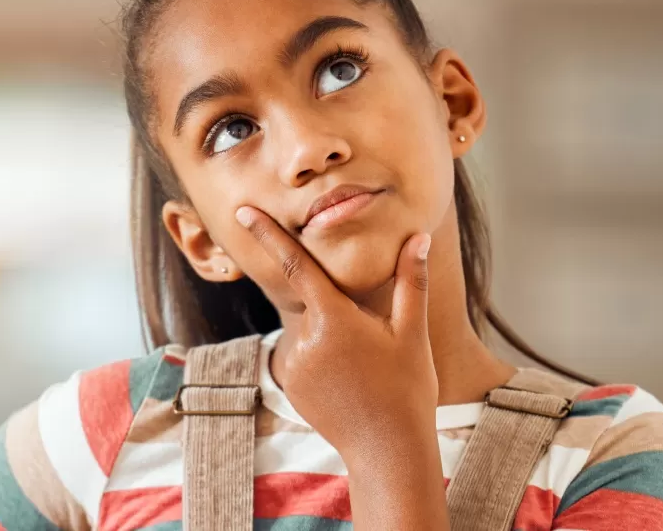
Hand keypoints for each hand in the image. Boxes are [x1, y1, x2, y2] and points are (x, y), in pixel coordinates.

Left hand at [235, 206, 436, 460]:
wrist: (388, 450)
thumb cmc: (407, 389)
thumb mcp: (412, 333)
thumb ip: (412, 281)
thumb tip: (419, 238)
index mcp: (334, 318)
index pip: (296, 264)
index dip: (268, 234)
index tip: (243, 211)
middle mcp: (305, 338)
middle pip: (317, 304)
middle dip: (341, 312)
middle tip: (372, 349)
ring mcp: (294, 364)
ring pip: (312, 331)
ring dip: (333, 338)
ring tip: (365, 373)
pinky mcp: (290, 384)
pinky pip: (304, 357)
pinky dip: (324, 360)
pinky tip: (350, 385)